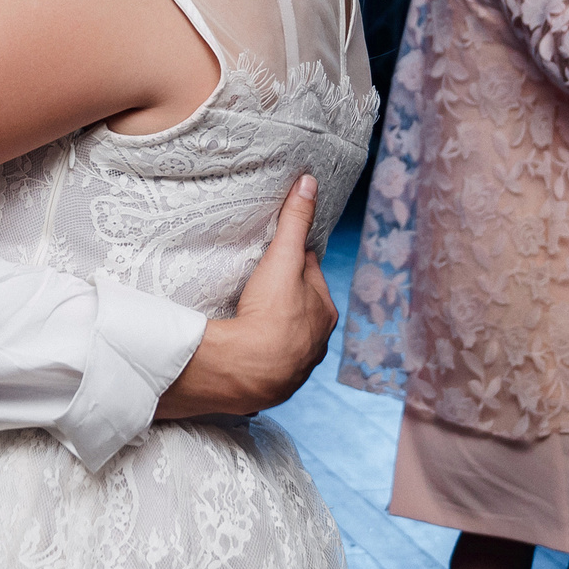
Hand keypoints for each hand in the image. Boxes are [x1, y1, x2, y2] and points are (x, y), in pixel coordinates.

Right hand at [157, 174, 335, 418]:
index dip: (292, 261)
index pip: (309, 274)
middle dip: (285, 295)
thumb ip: (294, 222)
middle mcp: (317, 341)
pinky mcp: (272, 386)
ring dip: (272, 326)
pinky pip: (267, 363)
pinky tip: (243, 348)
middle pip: (300, 306)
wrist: (247, 372)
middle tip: (257, 283)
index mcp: (325, 311)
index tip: (276, 254)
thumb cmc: (271, 314)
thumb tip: (309, 183)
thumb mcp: (283, 258)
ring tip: (247, 315)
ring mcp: (295, 366)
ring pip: (286, 336)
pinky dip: (258, 355)